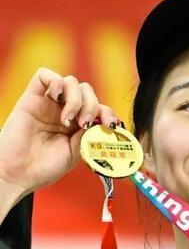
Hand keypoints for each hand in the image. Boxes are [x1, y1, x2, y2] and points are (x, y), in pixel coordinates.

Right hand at [0, 67, 119, 195]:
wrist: (17, 174)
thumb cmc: (43, 169)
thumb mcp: (75, 154)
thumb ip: (89, 136)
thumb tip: (102, 122)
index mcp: (77, 126)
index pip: (98, 108)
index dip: (108, 112)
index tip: (111, 125)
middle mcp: (64, 112)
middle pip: (87, 91)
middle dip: (92, 105)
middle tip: (83, 124)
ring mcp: (48, 104)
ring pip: (71, 82)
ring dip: (76, 99)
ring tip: (67, 119)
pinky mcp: (31, 97)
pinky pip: (46, 75)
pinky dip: (56, 83)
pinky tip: (56, 100)